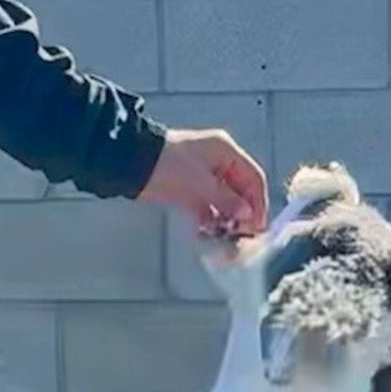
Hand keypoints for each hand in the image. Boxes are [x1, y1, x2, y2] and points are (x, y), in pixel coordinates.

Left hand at [141, 128, 267, 239]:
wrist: (132, 164)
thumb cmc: (168, 164)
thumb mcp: (202, 183)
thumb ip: (227, 200)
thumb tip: (247, 215)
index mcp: (225, 151)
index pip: (253, 178)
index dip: (258, 202)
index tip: (258, 226)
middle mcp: (218, 163)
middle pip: (240, 192)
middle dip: (242, 215)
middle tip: (242, 237)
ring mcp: (203, 178)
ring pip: (223, 203)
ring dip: (225, 221)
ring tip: (224, 240)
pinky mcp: (188, 191)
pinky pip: (206, 209)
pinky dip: (208, 222)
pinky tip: (206, 235)